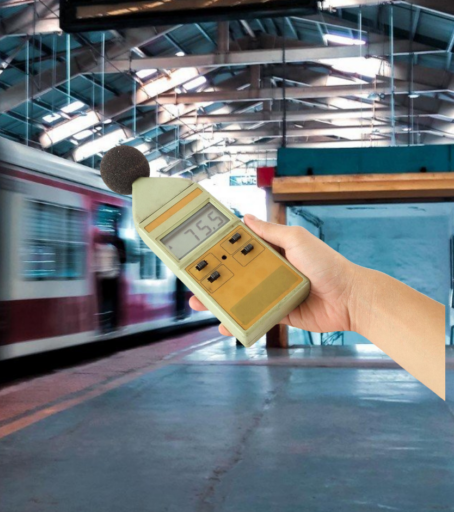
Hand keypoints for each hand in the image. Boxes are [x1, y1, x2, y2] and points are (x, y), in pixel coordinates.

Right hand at [189, 214, 366, 337]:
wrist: (351, 299)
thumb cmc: (328, 265)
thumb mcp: (297, 240)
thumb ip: (271, 231)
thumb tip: (246, 218)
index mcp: (273, 252)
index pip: (240, 250)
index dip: (220, 251)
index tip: (200, 252)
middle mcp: (270, 273)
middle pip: (234, 276)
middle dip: (212, 279)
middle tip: (193, 282)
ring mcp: (273, 294)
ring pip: (239, 298)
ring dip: (219, 302)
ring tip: (199, 304)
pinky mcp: (279, 314)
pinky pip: (254, 318)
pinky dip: (239, 323)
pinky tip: (225, 325)